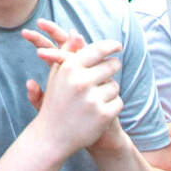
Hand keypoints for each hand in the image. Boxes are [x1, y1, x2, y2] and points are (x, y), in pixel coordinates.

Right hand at [21, 22, 124, 155]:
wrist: (52, 137)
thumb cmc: (55, 102)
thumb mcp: (57, 76)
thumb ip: (67, 53)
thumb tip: (76, 33)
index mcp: (69, 68)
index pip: (97, 50)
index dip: (110, 46)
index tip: (118, 46)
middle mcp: (80, 82)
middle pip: (110, 66)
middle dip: (113, 67)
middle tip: (111, 69)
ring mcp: (92, 99)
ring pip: (115, 86)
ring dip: (110, 90)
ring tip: (97, 98)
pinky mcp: (103, 115)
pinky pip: (118, 102)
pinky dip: (113, 106)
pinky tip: (101, 111)